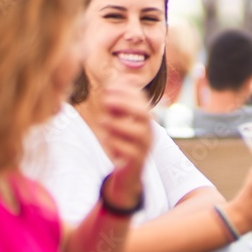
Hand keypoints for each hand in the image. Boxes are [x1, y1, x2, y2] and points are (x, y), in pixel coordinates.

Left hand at [99, 82, 152, 207]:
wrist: (127, 172)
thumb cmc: (121, 142)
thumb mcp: (119, 120)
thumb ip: (120, 101)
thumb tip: (123, 78)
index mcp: (144, 119)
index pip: (141, 100)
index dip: (127, 92)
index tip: (109, 87)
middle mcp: (148, 131)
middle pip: (144, 113)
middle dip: (125, 104)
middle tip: (106, 100)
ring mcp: (144, 147)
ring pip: (138, 133)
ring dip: (119, 124)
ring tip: (103, 121)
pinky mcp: (137, 161)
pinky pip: (131, 152)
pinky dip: (117, 144)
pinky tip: (106, 139)